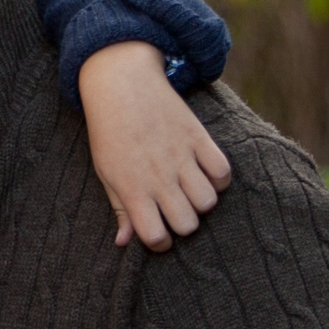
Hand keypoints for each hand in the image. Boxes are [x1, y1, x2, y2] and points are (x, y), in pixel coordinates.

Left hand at [78, 40, 232, 251]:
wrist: (121, 85)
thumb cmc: (109, 134)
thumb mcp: (106, 172)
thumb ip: (120, 209)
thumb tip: (125, 243)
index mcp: (131, 187)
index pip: (155, 236)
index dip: (159, 242)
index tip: (157, 231)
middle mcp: (157, 175)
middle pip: (188, 224)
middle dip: (183, 224)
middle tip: (174, 209)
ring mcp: (180, 156)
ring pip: (208, 202)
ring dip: (201, 202)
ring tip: (189, 190)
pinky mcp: (197, 137)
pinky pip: (223, 172)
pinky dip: (218, 178)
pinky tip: (203, 172)